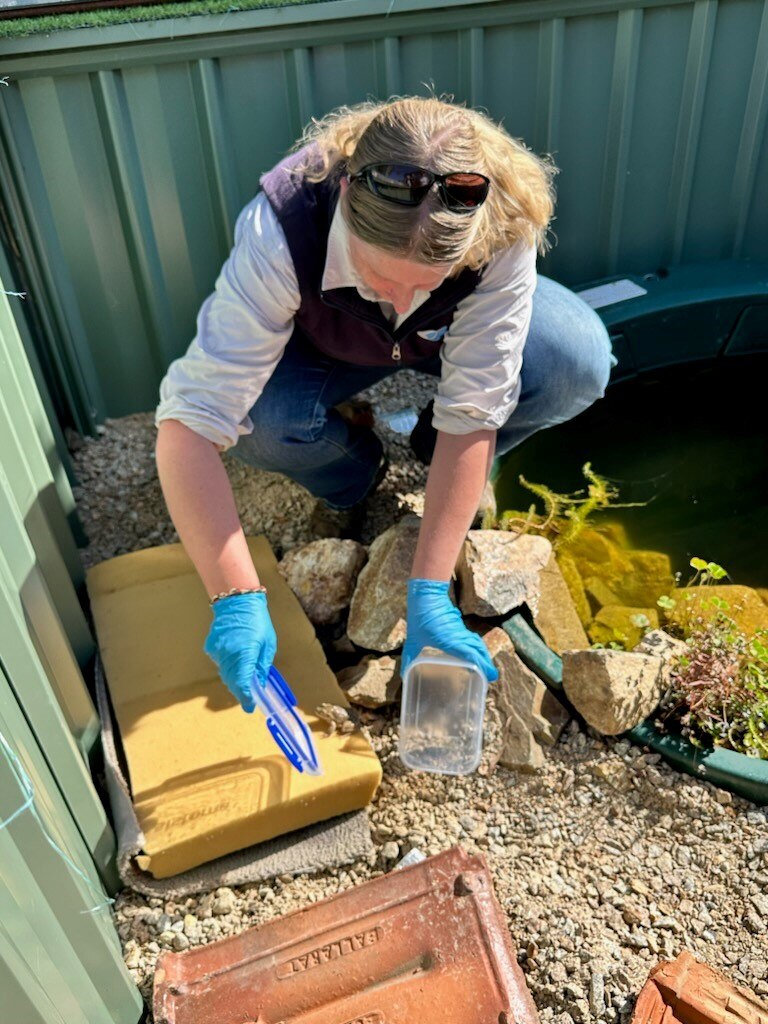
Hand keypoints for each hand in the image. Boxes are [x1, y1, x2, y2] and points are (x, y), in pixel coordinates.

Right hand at [203, 592, 276, 711]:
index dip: (246, 698)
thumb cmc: (258, 621)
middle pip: (233, 682)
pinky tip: (236, 661)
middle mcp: (228, 654)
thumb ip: (263, 665)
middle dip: (241, 691)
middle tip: (249, 698)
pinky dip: (228, 667)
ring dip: (235, 680)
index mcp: (245, 653)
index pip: (243, 683)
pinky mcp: (211, 647)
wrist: (237, 601)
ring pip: (225, 674)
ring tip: (245, 681)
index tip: (250, 707)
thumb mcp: (268, 644)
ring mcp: (217, 651)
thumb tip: (260, 683)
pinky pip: (220, 663)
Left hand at [401, 578, 498, 681]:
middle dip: (487, 663)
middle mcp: (459, 636)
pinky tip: (476, 653)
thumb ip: (409, 658)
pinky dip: (478, 647)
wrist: (427, 594)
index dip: (483, 666)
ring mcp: (461, 630)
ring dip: (484, 655)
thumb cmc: (420, 617)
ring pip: (477, 644)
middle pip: (479, 650)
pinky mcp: (459, 626)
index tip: (490, 676)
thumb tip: (403, 676)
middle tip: (491, 676)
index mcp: (451, 641)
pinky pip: (472, 638)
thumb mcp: (412, 641)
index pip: (472, 655)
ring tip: (487, 667)